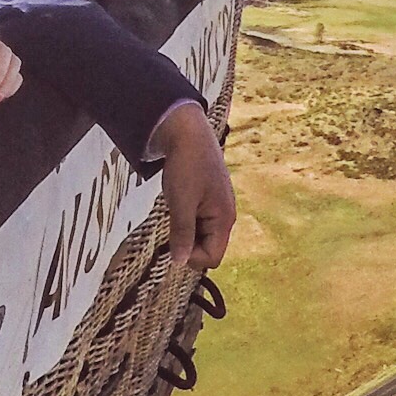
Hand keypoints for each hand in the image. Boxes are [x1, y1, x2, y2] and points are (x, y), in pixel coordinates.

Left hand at [147, 101, 236, 269]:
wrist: (187, 131)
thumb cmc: (186, 165)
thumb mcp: (181, 202)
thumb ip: (182, 233)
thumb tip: (180, 263)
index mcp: (224, 219)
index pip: (212, 258)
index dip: (191, 257)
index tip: (172, 241)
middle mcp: (224, 216)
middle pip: (207, 248)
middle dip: (187, 243)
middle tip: (170, 221)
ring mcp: (216, 207)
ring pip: (200, 234)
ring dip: (184, 229)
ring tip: (174, 207)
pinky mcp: (207, 199)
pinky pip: (196, 220)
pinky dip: (184, 217)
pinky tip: (176, 201)